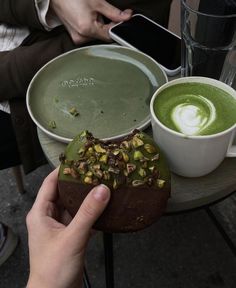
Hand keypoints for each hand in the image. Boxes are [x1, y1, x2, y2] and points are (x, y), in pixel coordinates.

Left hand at [26, 168, 109, 287]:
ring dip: (86, 197)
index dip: (63, 170)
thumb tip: (102, 190)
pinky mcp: (70, 235)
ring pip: (73, 205)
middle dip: (78, 182)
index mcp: (41, 213)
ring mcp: (60, 226)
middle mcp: (49, 217)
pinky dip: (91, 212)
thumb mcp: (72, 237)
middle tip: (94, 171)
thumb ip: (88, 213)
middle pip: (63, 192)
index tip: (78, 160)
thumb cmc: (53, 270)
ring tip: (100, 185)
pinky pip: (81, 218)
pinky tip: (102, 207)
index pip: (50, 183)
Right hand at [50, 0, 131, 43]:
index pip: (109, 35)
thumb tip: (126, 17)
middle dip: (106, 25)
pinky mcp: (75, 37)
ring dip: (98, 26)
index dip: (116, 27)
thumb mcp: (97, 2)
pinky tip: (86, 18)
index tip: (121, 19)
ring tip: (90, 14)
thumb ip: (113, 12)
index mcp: (87, 29)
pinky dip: (91, 27)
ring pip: (96, 36)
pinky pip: (88, 35)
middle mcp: (81, 38)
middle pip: (103, 36)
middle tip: (100, 12)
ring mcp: (77, 39)